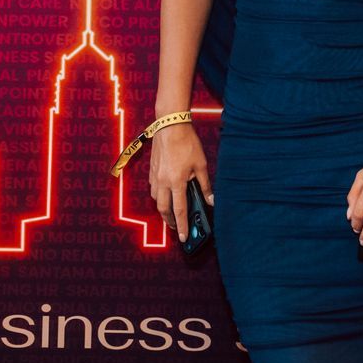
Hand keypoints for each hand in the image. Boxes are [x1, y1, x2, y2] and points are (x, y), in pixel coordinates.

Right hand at [147, 122, 211, 244]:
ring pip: (156, 199)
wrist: (170, 125)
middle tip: (177, 227)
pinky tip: (166, 192)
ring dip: (163, 208)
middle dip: (169, 221)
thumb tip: (211, 200)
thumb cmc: (187, 143)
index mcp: (176, 182)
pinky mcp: (151, 169)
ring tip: (171, 211)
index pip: (179, 210)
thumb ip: (205, 185)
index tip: (184, 238)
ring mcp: (155, 176)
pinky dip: (159, 194)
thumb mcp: (201, 165)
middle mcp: (163, 182)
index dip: (183, 226)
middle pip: (163, 209)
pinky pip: (153, 187)